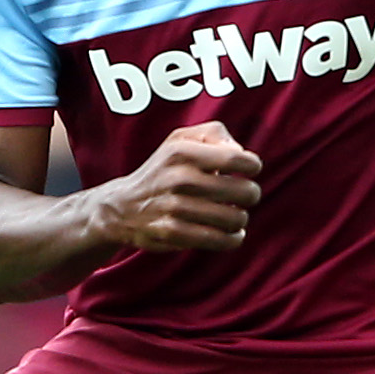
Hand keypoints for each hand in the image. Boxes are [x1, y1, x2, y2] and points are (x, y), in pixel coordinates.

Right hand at [95, 122, 262, 252]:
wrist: (122, 207)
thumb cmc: (163, 170)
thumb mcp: (180, 139)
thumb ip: (215, 133)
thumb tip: (240, 153)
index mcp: (182, 151)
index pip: (237, 158)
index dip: (252, 166)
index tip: (249, 171)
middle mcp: (178, 177)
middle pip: (244, 191)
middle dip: (251, 195)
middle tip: (244, 196)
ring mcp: (174, 207)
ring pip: (235, 218)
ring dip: (240, 219)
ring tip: (235, 216)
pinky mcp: (173, 233)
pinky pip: (219, 240)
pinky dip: (232, 239)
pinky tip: (231, 234)